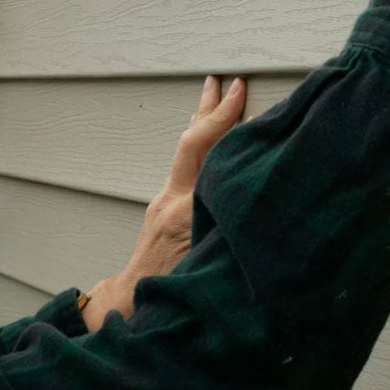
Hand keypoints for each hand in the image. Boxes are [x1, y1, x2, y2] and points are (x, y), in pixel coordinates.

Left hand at [82, 75, 246, 330]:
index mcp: (185, 213)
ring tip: (213, 93)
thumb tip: (257, 210)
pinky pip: (186, 166)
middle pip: (191, 143)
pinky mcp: (163, 210)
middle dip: (211, 110)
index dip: (226, 122)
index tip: (244, 94)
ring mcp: (164, 203)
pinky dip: (201, 145)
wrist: (132, 306)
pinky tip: (210, 138)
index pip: (207, 154)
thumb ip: (228, 236)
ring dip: (203, 122)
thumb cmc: (173, 296)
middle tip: (228, 82)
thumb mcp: (207, 268)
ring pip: (186, 152)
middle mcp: (171, 201)